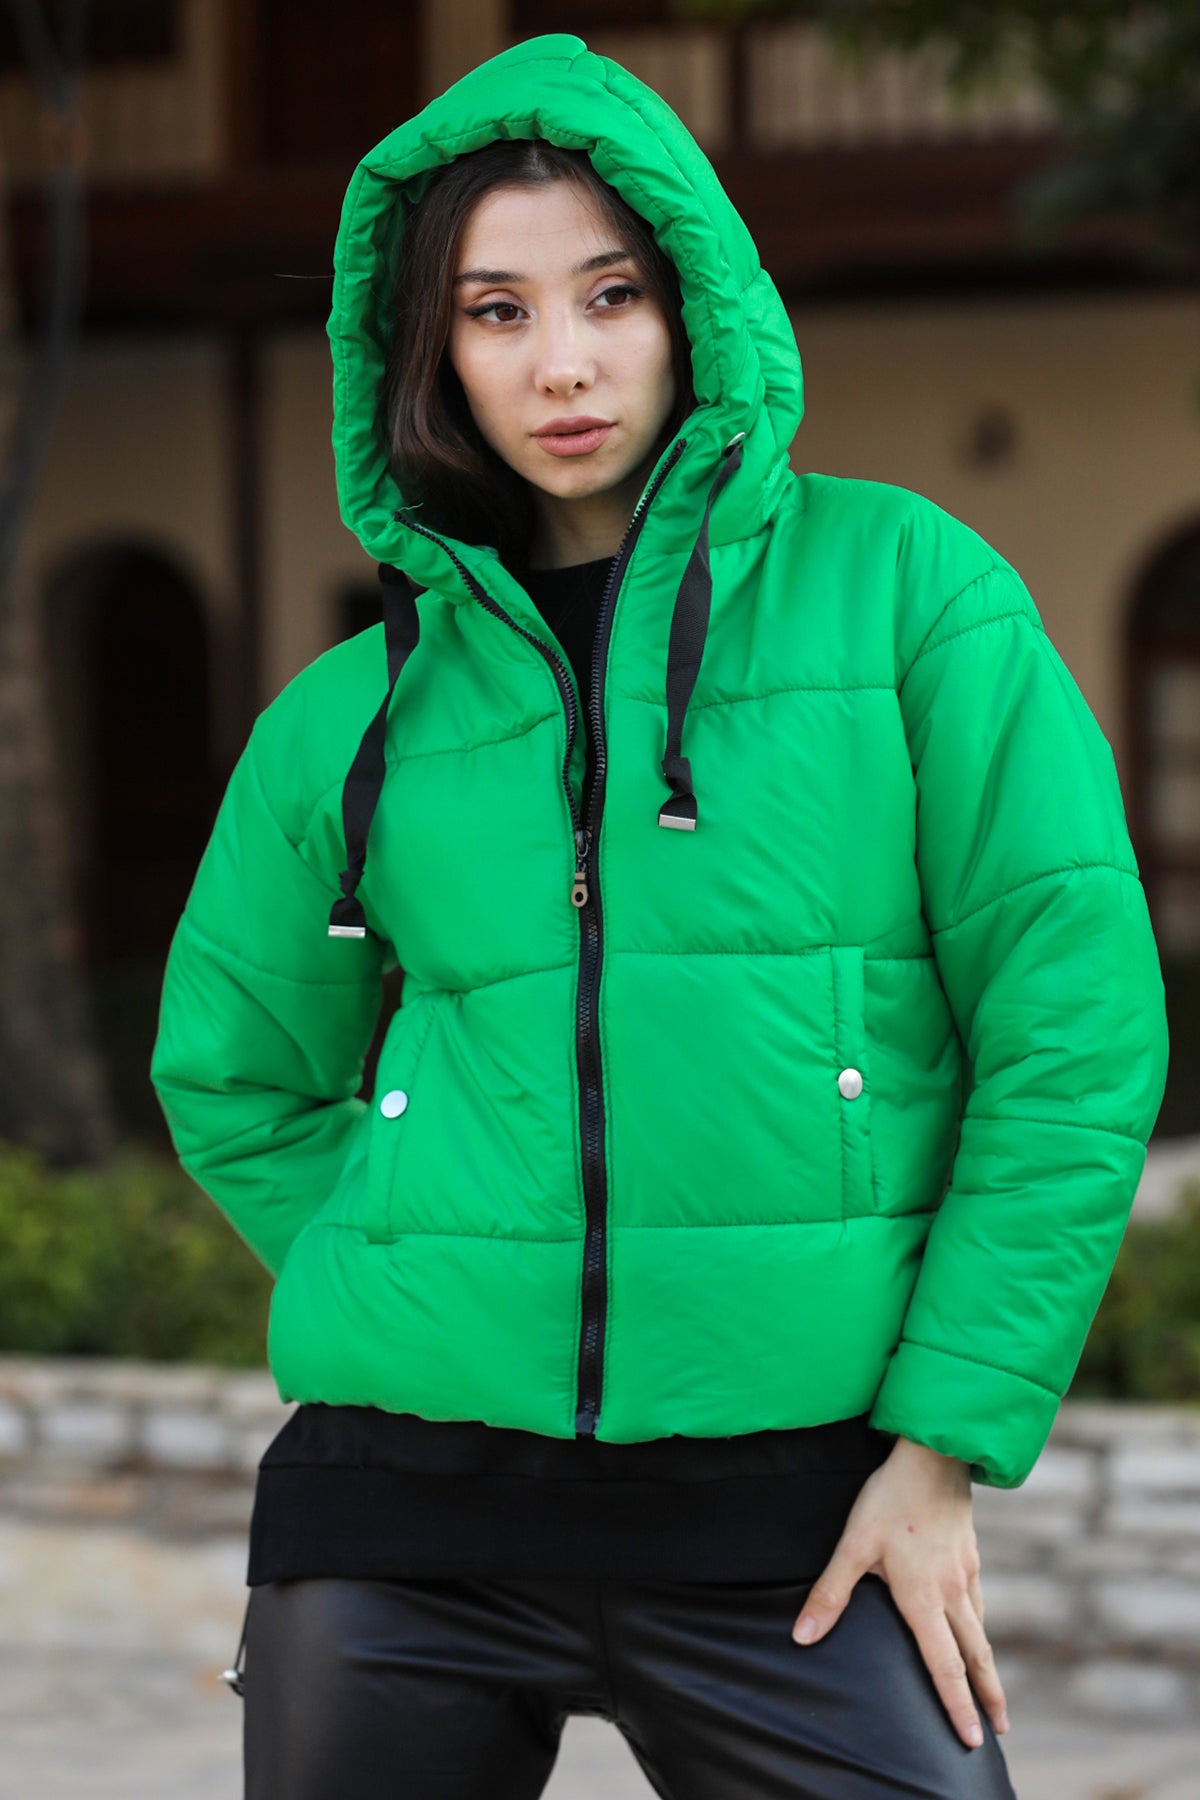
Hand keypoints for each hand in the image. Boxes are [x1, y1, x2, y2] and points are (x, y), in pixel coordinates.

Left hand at [790, 1435, 1009, 1748]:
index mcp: (923, 1598)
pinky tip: (975, 1624)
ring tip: (990, 1688)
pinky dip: (979, 1625)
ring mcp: (965, 1571)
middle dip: (986, 1696)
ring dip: (985, 1663)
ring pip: (980, 1628)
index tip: (970, 1739)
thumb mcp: (853, 1544)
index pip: (943, 1665)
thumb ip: (830, 1592)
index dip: (956, 1705)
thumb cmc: (889, 1499)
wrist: (933, 1454)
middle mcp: (951, 1591)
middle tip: (998, 1730)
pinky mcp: (969, 1552)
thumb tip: (803, 1637)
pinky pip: (977, 1600)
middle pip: (974, 1655)